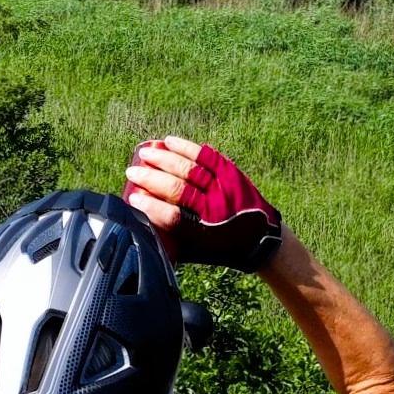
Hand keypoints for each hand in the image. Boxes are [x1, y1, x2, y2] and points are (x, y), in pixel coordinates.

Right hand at [122, 136, 282, 271]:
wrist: (261, 240)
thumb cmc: (221, 248)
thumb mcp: (196, 252)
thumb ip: (170, 239)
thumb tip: (140, 221)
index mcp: (204, 233)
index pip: (171, 217)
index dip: (149, 207)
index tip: (132, 198)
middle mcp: (215, 209)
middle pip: (177, 190)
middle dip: (150, 178)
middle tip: (131, 172)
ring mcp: (225, 188)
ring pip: (190, 169)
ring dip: (164, 159)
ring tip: (145, 154)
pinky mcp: (232, 174)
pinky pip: (207, 156)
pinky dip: (186, 147)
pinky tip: (169, 142)